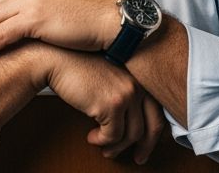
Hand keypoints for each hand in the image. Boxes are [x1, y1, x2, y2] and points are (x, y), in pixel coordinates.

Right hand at [45, 49, 165, 162]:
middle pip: (151, 126)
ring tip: (105, 148)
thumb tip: (135, 125)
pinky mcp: (111, 105)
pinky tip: (91, 136)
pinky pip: (112, 136)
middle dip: (146, 147)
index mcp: (140, 77)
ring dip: (116, 147)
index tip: (148, 145)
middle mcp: (137, 85)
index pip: (158, 111)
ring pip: (131, 136)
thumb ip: (127, 94)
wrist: (61, 60)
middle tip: (139, 158)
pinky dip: (101, 141)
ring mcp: (126, 94)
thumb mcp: (112, 78)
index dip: (155, 134)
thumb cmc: (82, 68)